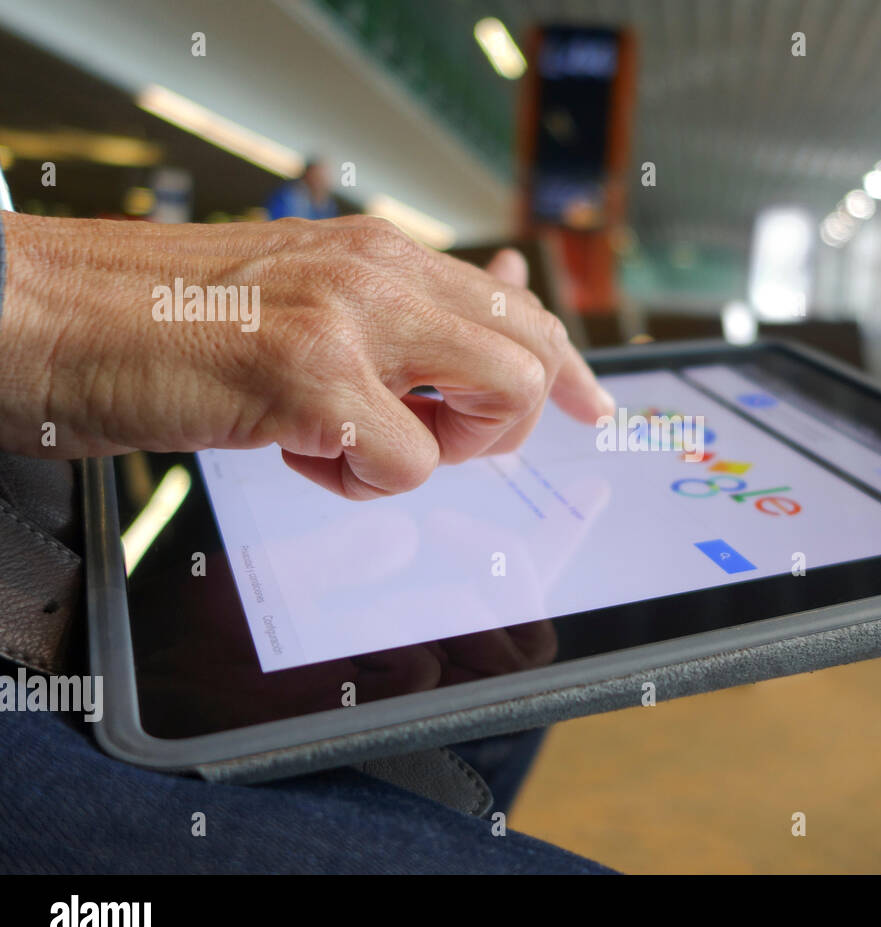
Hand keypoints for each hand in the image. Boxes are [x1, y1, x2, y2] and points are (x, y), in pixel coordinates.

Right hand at [0, 212, 613, 497]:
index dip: (566, 363)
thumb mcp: (302, 299)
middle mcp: (380, 272)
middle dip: (501, 422)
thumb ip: (393, 317)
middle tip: (435, 439)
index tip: (591, 405)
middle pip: (530, 353)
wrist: (52, 315)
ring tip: (347, 441)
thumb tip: (486, 320)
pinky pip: (410, 464)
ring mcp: (352, 321)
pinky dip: (361, 484)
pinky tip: (296, 454)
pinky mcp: (314, 378)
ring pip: (496, 401)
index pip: (517, 302)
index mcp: (379, 253)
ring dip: (438, 450)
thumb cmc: (169, 319)